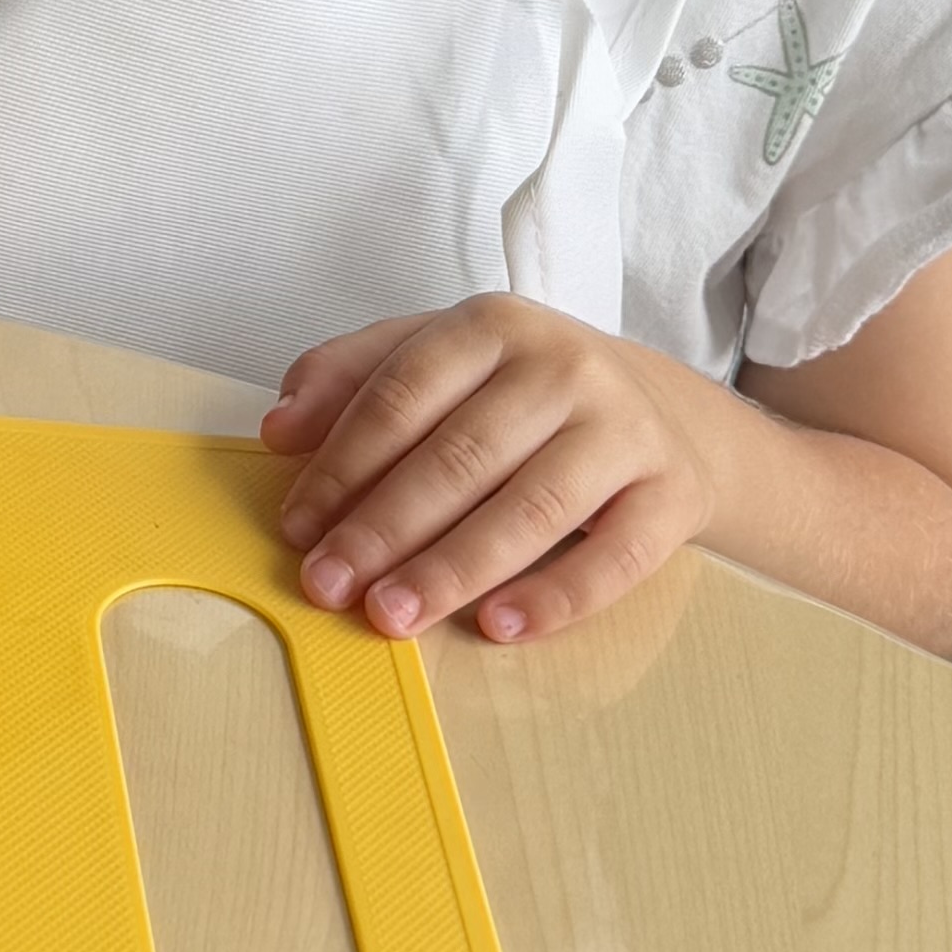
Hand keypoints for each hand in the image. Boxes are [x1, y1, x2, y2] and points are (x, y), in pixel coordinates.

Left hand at [266, 297, 738, 644]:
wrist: (664, 412)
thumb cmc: (525, 393)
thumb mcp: (441, 359)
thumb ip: (353, 377)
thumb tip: (280, 427)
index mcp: (492, 326)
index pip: (402, 395)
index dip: (343, 465)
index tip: (299, 526)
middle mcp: (563, 367)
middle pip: (461, 455)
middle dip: (385, 528)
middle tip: (331, 585)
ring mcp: (625, 429)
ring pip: (532, 506)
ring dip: (454, 567)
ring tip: (395, 614)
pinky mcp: (671, 492)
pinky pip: (617, 554)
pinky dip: (558, 596)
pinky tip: (500, 625)